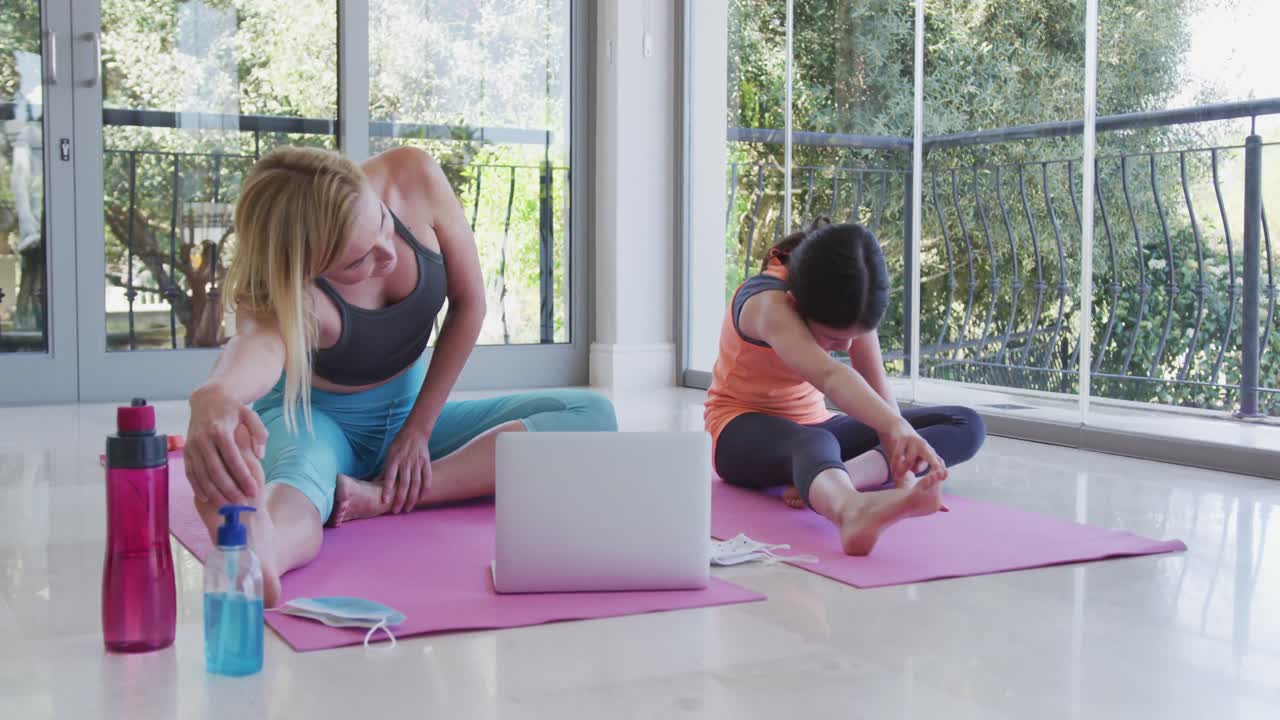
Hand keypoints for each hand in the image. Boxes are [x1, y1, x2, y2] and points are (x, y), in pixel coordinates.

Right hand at [185, 383, 267, 506]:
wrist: (207, 399)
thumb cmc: (233, 409)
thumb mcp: (250, 414)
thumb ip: (259, 433)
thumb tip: (260, 455)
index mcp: (220, 430)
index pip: (233, 459)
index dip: (243, 476)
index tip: (254, 490)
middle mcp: (203, 439)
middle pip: (215, 470)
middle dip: (229, 489)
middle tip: (242, 503)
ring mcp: (192, 446)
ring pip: (201, 475)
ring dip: (214, 492)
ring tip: (227, 506)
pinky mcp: (186, 451)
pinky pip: (190, 472)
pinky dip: (197, 487)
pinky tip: (207, 498)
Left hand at [380, 424, 432, 513]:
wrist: (415, 432)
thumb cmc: (398, 444)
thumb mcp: (389, 454)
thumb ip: (386, 469)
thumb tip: (378, 484)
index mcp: (394, 460)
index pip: (390, 477)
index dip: (387, 489)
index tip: (384, 501)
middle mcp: (406, 462)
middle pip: (404, 484)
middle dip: (400, 499)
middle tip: (396, 511)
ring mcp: (417, 463)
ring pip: (415, 484)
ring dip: (412, 498)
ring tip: (408, 509)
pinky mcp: (426, 463)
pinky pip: (427, 478)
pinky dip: (425, 489)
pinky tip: (422, 498)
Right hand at [880, 419, 946, 484]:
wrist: (899, 426)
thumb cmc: (910, 445)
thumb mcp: (919, 454)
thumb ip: (922, 464)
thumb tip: (922, 480)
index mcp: (930, 451)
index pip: (938, 461)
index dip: (941, 469)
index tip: (944, 478)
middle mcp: (924, 446)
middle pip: (930, 457)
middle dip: (934, 465)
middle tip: (936, 476)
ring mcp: (913, 442)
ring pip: (910, 460)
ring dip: (903, 470)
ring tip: (896, 477)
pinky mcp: (903, 439)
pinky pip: (898, 455)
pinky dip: (894, 464)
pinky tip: (892, 471)